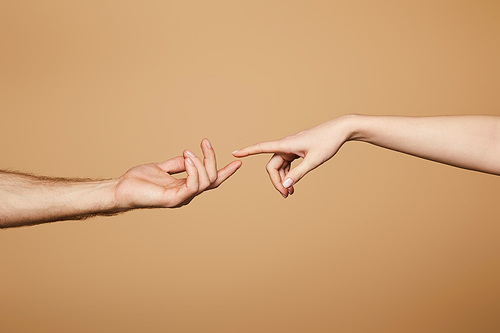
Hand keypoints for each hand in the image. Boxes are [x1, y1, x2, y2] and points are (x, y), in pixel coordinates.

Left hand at [115, 139, 241, 208]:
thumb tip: (189, 156)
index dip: (225, 172)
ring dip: (201, 163)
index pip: (210, 180)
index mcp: (185, 187)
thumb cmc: (138, 180)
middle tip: (205, 142)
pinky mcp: (174, 199)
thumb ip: (177, 164)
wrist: (121, 189)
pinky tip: (188, 159)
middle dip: (212, 159)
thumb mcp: (161, 167)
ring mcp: (182, 198)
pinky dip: (193, 171)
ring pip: (205, 182)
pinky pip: (193, 186)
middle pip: (211, 179)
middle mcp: (187, 194)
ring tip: (189, 151)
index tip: (238, 162)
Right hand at [232, 116, 352, 197]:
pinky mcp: (297, 150)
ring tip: (291, 192)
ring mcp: (291, 147)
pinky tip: (294, 183)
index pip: (261, 147)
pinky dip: (289, 174)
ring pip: (280, 166)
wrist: (340, 130)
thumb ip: (299, 173)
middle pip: (273, 165)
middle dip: (276, 181)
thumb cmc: (327, 142)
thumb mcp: (314, 161)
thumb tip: (285, 185)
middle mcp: (286, 145)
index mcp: (286, 144)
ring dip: (283, 179)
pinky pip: (287, 163)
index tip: (234, 153)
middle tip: (286, 195)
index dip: (247, 151)